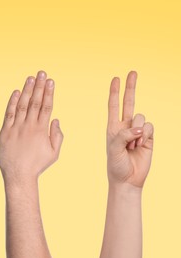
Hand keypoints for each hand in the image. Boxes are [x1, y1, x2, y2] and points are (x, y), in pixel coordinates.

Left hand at [0, 71, 63, 184]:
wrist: (18, 174)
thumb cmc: (37, 165)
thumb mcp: (54, 153)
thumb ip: (57, 136)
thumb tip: (56, 119)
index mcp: (41, 130)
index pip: (46, 106)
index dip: (49, 92)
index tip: (51, 81)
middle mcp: (29, 126)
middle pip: (35, 102)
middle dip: (39, 86)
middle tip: (42, 73)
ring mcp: (16, 127)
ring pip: (22, 105)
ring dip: (27, 91)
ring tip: (31, 78)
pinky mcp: (5, 131)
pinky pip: (9, 113)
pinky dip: (12, 102)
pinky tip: (16, 92)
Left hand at [107, 71, 153, 187]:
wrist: (128, 179)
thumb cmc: (116, 165)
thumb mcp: (113, 149)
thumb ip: (124, 136)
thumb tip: (140, 128)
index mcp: (113, 127)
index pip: (113, 105)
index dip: (114, 92)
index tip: (116, 78)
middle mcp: (125, 126)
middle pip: (129, 102)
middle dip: (130, 87)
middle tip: (132, 72)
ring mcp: (138, 131)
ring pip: (141, 117)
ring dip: (137, 131)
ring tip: (132, 145)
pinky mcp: (149, 137)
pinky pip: (150, 127)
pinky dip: (146, 135)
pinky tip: (141, 145)